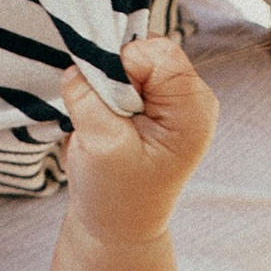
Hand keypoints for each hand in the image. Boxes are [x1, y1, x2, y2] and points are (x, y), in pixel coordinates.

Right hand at [59, 34, 215, 246]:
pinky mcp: (153, 98)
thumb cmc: (115, 193)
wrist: (117, 222)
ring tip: (105, 119)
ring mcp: (174, 97)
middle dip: (114, 73)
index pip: (157, 53)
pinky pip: (125, 69)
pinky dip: (106, 87)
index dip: (121, 66)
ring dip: (107, 81)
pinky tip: (105, 117)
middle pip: (147, 48)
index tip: (106, 104)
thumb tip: (77, 64)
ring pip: (132, 56)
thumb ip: (89, 98)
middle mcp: (191, 97)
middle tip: (105, 114)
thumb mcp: (101, 145)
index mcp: (193, 110)